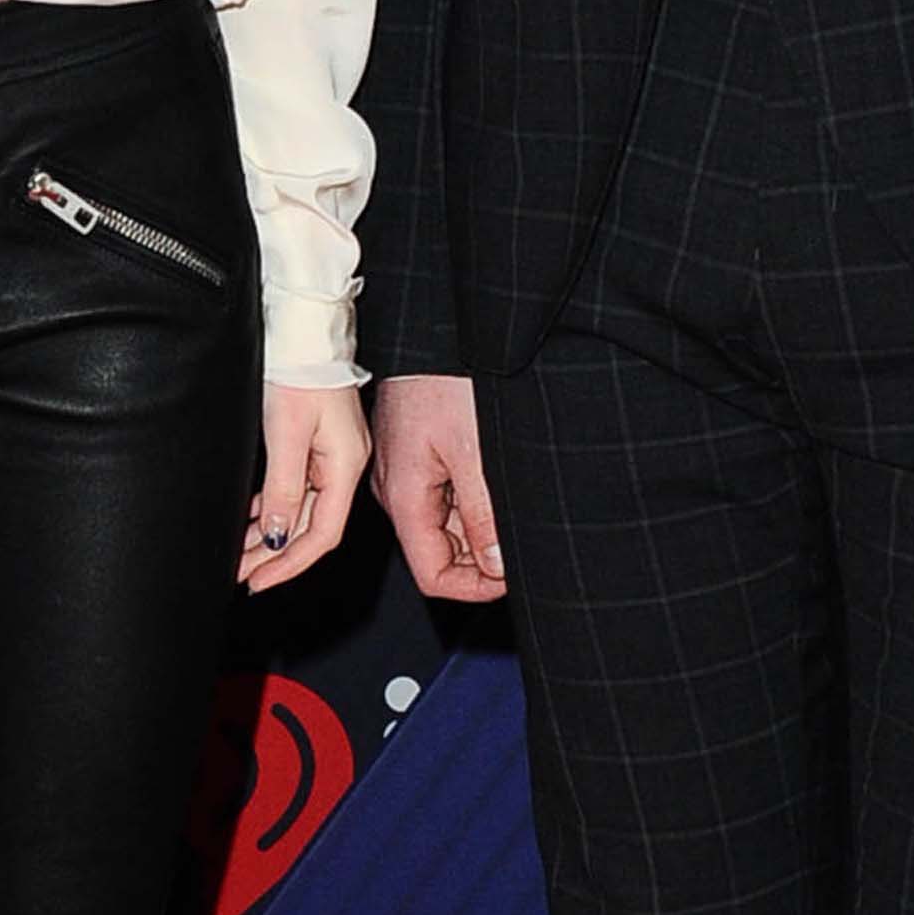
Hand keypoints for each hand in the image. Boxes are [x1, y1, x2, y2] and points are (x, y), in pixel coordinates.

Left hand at [240, 382, 369, 592]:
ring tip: (240, 551)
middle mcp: (343, 464)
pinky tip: (254, 515)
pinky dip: (274, 505)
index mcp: (345, 466)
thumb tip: (279, 536)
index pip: (321, 534)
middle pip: (310, 525)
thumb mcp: (286, 432)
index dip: (289, 564)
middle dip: (274, 554)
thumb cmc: (301, 368)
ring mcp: (331, 452)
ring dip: (270, 532)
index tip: (259, 581)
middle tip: (242, 573)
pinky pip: (296, 486)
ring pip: (301, 508)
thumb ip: (285, 488)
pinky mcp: (316, 440)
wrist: (304, 326)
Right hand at [370, 370, 505, 601]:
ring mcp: (400, 469)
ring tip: (511, 509)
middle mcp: (393, 488)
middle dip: (480, 556)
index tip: (511, 573)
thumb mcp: (474, 453)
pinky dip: (468, 501)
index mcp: (402, 494)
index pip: (432, 573)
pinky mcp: (411, 451)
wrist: (429, 329)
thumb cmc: (443, 378)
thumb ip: (481, 515)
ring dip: (477, 527)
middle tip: (519, 541)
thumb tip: (495, 565)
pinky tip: (493, 483)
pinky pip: (438, 494)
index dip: (475, 585)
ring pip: (440, 522)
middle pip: (436, 550)